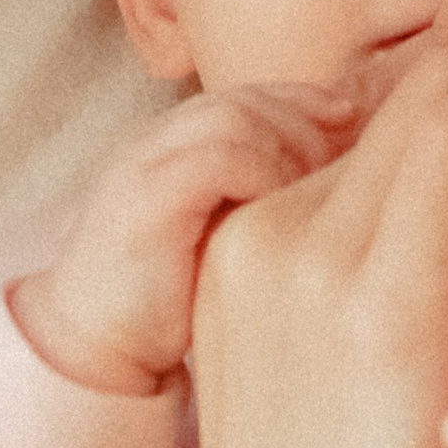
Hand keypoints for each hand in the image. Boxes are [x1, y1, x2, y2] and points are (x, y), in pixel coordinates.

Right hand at [15, 82, 359, 392]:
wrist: (97, 352)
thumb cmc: (173, 301)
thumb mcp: (225, 234)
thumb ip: (261, 196)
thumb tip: (341, 171)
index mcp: (170, 147)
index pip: (246, 94)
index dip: (303, 98)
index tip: (351, 116)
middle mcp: (152, 145)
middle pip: (245, 99)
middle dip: (305, 116)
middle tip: (346, 149)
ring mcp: (142, 169)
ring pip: (234, 119)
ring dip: (291, 144)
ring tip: (322, 182)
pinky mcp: (144, 202)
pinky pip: (217, 160)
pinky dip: (264, 174)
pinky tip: (289, 209)